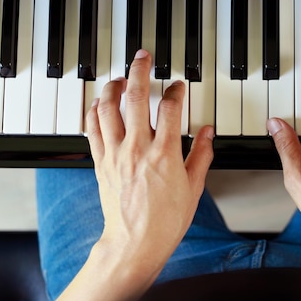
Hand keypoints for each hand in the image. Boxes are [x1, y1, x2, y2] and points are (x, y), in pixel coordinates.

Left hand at [64, 49, 213, 300]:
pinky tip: (98, 103)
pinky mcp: (100, 162)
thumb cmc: (165, 220)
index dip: (176, 90)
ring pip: (108, 107)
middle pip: (136, 97)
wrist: (134, 243)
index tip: (179, 86)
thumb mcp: (194, 187)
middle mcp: (137, 148)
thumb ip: (202, 154)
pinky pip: (92, 128)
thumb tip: (209, 132)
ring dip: (113, 86)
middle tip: (144, 57)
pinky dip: (93, 111)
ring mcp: (115, 153)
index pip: (171, 108)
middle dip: (141, 71)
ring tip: (120, 77)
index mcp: (165, 153)